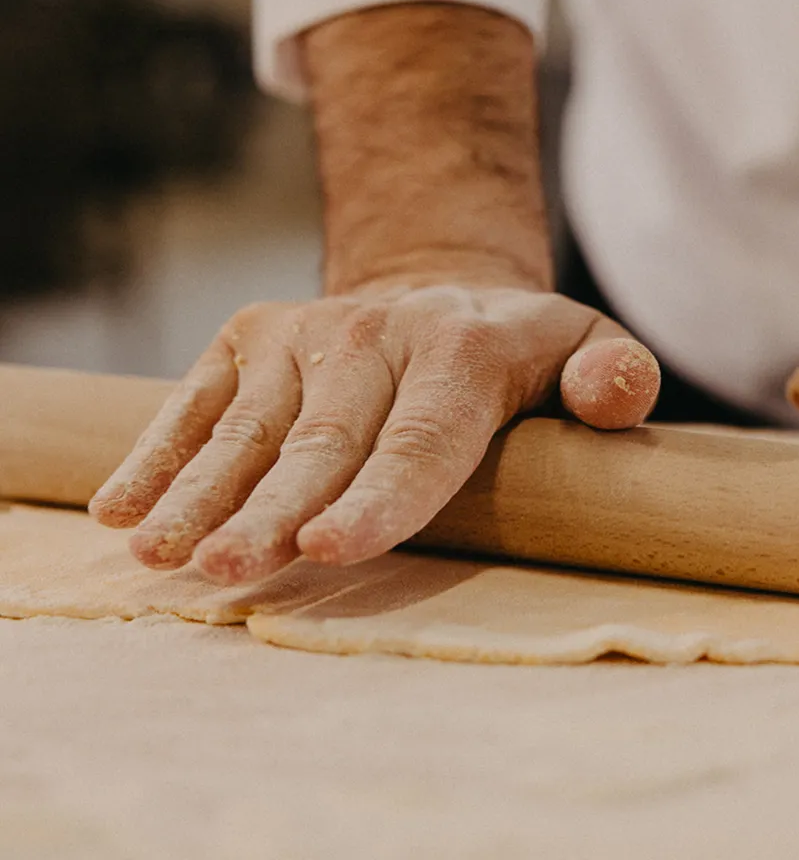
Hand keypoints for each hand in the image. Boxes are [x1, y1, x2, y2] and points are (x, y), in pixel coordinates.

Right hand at [89, 274, 658, 582]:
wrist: (433, 289)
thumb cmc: (513, 352)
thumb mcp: (584, 348)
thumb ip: (614, 375)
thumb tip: (615, 396)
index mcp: (460, 350)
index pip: (419, 440)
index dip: (377, 498)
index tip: (327, 548)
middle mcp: (372, 335)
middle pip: (320, 443)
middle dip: (271, 512)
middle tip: (226, 571)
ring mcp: (300, 336)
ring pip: (247, 428)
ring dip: (199, 493)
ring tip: (160, 553)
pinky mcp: (249, 338)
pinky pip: (196, 400)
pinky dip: (157, 454)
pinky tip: (122, 509)